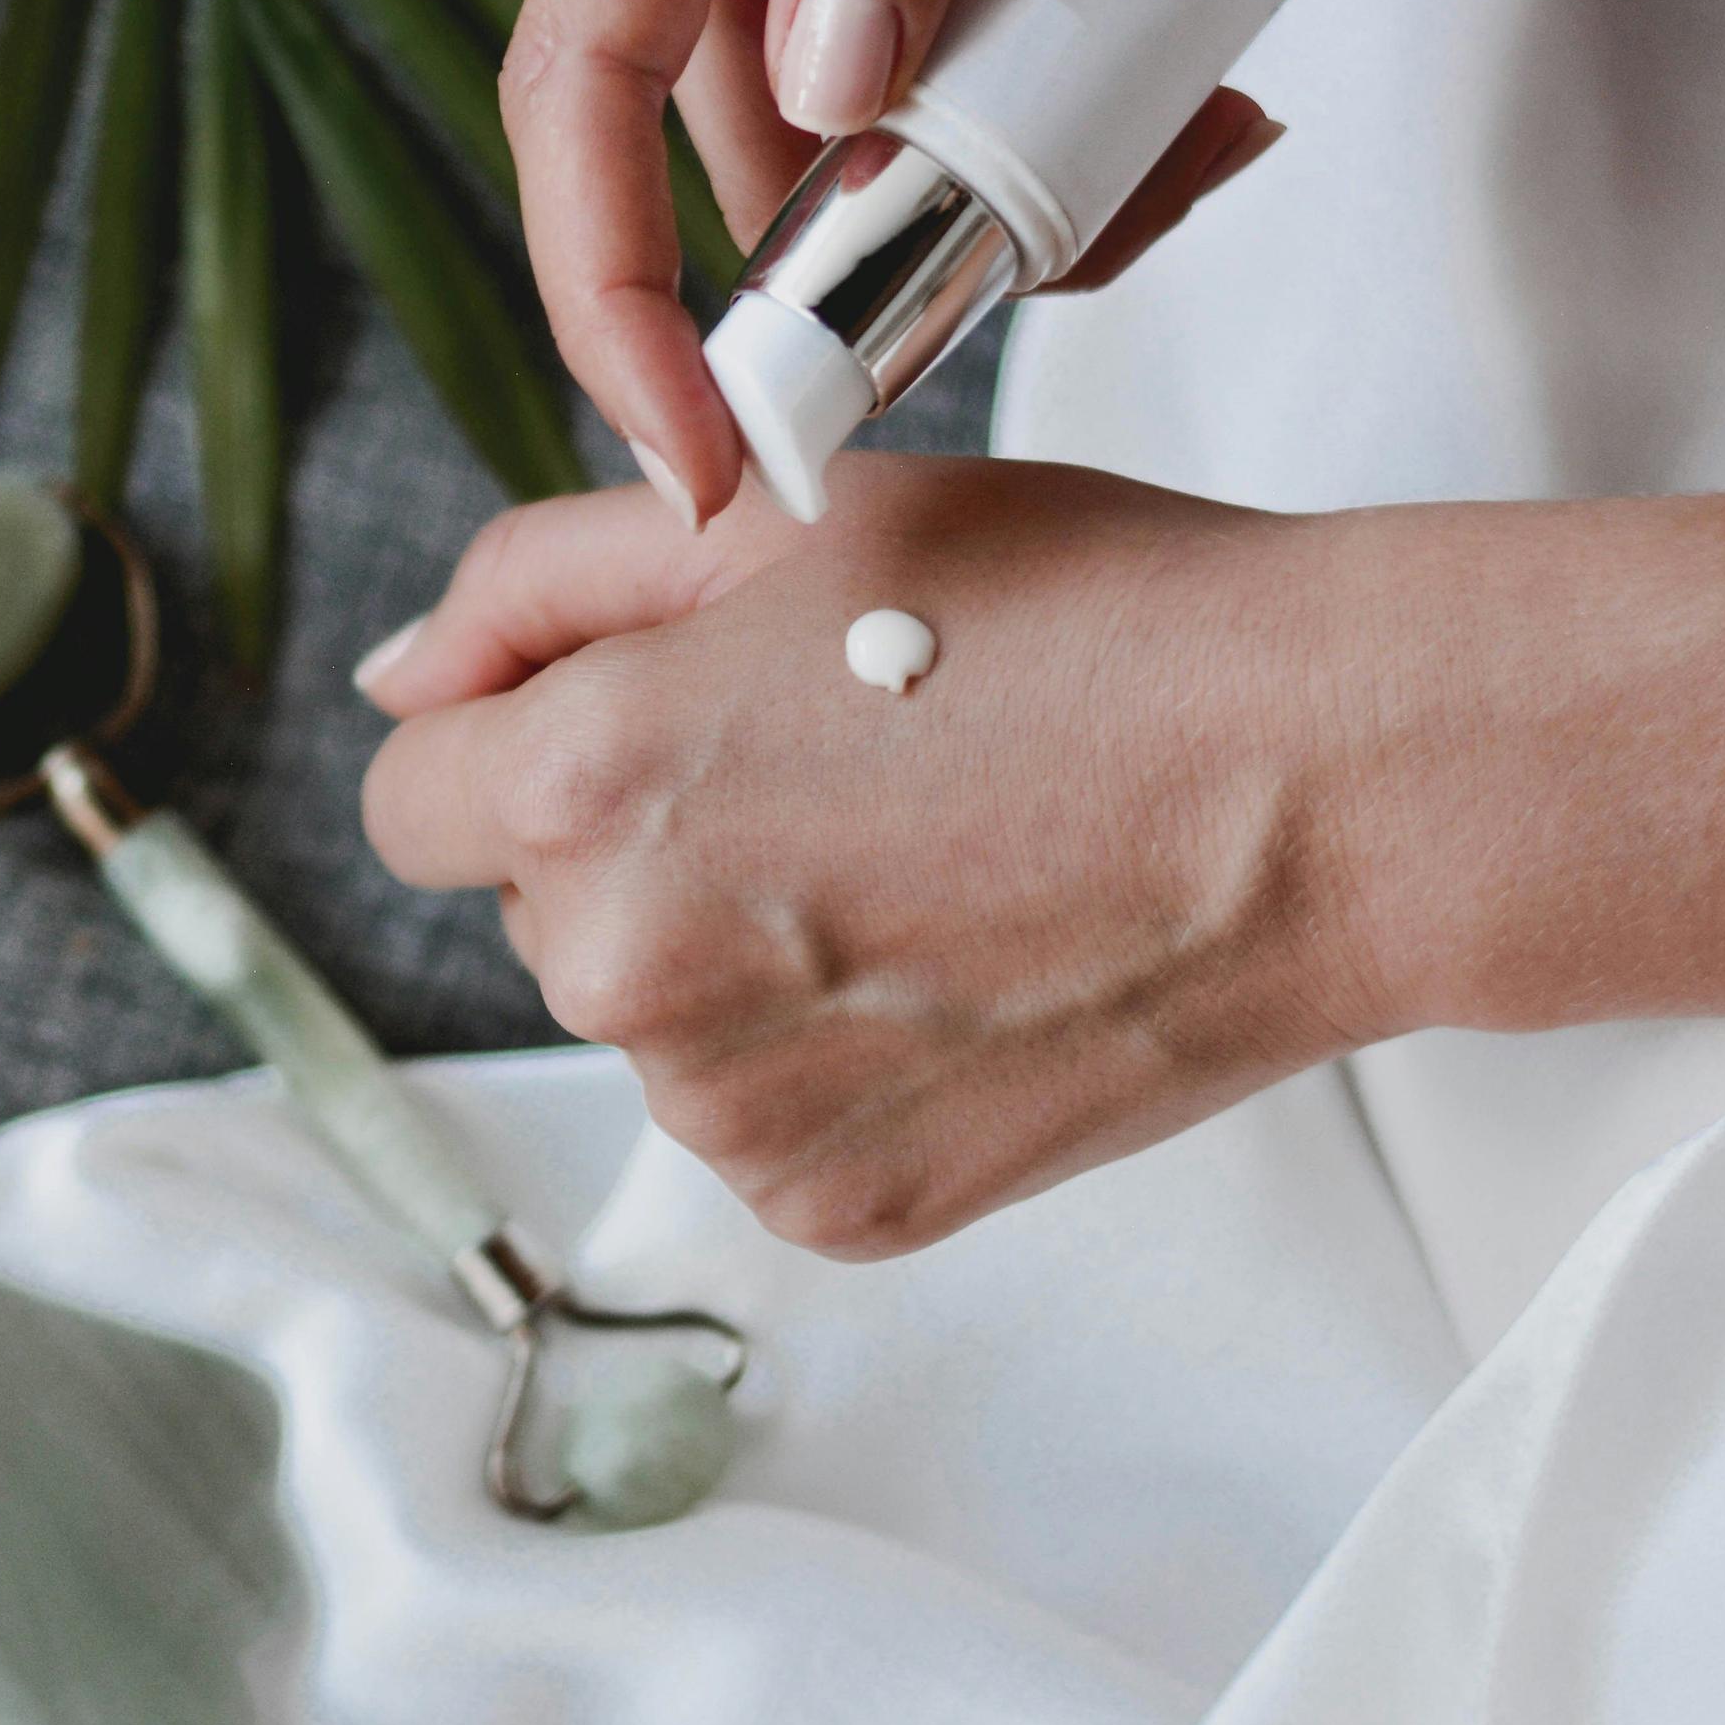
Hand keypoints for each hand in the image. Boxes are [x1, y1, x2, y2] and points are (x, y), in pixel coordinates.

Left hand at [354, 456, 1394, 1257]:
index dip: (517, 733)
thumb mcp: (782, 519)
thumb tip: (400, 680)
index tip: (647, 711)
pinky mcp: (840, 1206)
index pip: (416, 796)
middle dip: (644, 833)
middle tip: (848, 759)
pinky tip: (965, 959)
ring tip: (934, 854)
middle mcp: (623, 977)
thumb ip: (538, 584)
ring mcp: (734, 1115)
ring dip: (741, 947)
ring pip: (657, 1018)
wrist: (1324, 785)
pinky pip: (766, 1115)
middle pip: (539, 907)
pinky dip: (835, 1052)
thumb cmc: (1083, 617)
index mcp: (582, 789)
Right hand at [506, 0, 1344, 520]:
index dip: (606, 291)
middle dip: (870, 254)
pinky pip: (933, 62)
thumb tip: (828, 97)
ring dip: (1009, 178)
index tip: (694, 447)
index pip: (576, 83)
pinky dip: (1053, 107)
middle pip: (717, 139)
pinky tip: (1197, 72)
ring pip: (848, 124)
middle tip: (1061, 270)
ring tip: (1204, 121)